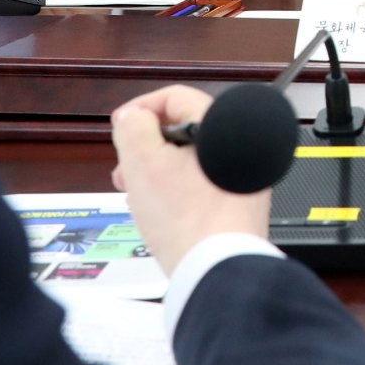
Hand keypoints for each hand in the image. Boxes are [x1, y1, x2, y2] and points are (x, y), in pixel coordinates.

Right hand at [109, 85, 270, 277]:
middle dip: (147, 148)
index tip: (122, 128)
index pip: (176, 97)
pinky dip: (177, 191)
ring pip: (189, 161)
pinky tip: (161, 212)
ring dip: (158, 172)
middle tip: (127, 169)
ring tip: (139, 195)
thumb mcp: (142, 162)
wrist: (216, 266)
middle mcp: (240, 146)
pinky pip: (201, 185)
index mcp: (220, 126)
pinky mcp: (240, 201)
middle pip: (183, 131)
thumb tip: (133, 116)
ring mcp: (242, 175)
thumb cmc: (187, 219)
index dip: (140, 109)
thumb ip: (133, 127)